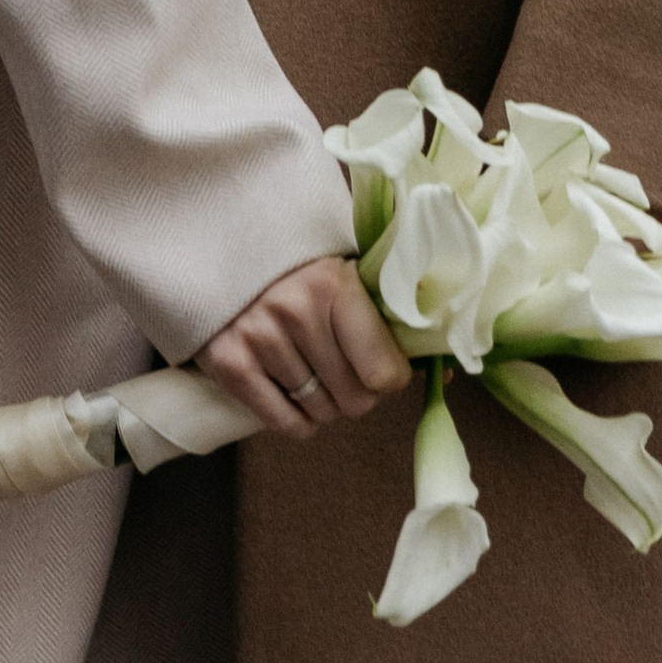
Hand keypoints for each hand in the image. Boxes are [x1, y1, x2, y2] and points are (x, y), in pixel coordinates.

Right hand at [196, 253, 409, 436]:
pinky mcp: (229, 363)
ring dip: (325, 403)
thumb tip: (443, 369)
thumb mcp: (343, 265)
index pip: (384, 372)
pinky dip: (297, 419)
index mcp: (334, 284)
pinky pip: (285, 423)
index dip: (390, 378)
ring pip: (321, 413)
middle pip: (355, 400)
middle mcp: (297, 313)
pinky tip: (293, 391)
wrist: (218, 239)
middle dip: (358, 393)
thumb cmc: (296, 258)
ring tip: (314, 371)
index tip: (383, 366)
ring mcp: (259, 339)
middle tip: (346, 368)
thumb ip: (386, 309)